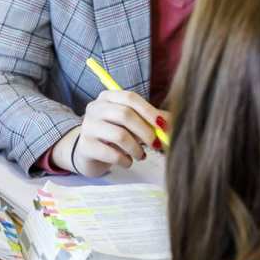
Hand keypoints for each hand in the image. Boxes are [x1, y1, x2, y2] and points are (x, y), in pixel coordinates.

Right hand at [51, 91, 167, 177]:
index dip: (149, 111)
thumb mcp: (132, 124)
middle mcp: (95, 108)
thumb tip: (173, 122)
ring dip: (136, 148)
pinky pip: (111, 154)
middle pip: (125, 115)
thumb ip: (152, 120)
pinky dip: (125, 160)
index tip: (162, 126)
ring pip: (119, 135)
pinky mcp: (85, 146)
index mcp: (107, 97)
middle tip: (155, 144)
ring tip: (141, 156)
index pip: (130, 98)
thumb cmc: (115, 135)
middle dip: (145, 131)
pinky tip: (127, 162)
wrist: (89, 154)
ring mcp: (88, 127)